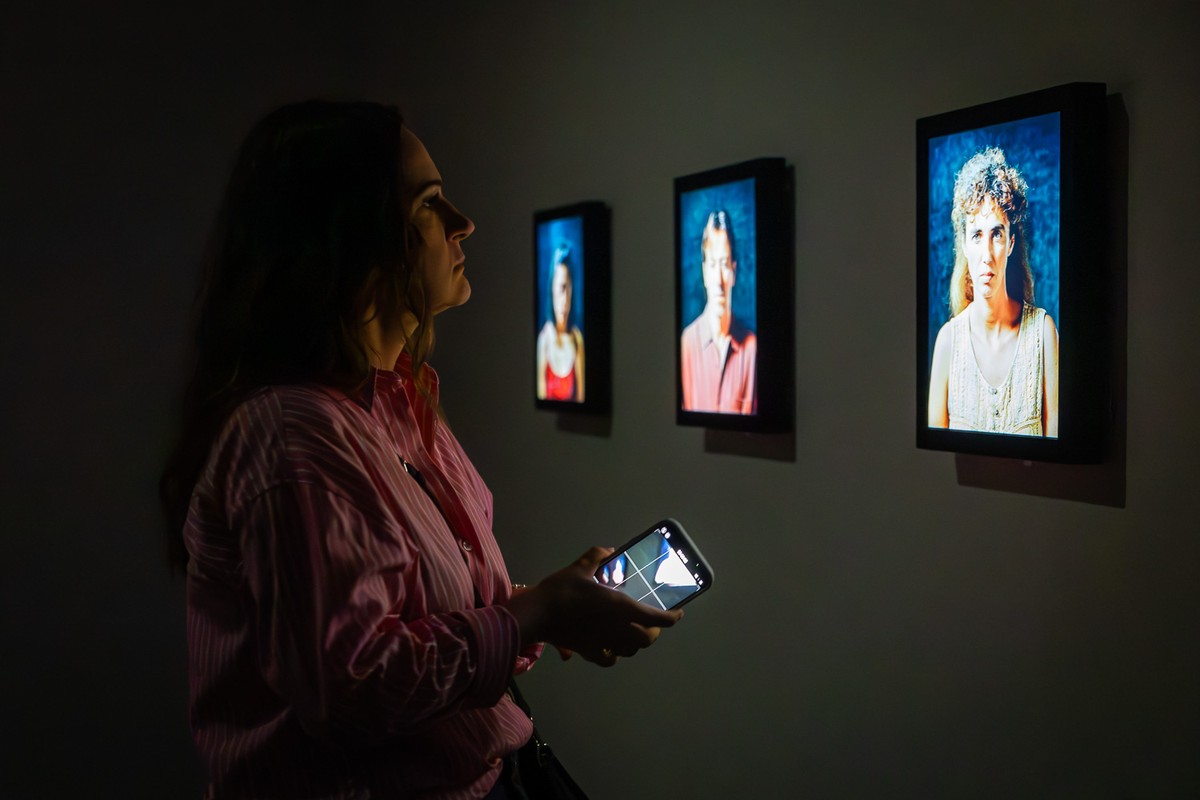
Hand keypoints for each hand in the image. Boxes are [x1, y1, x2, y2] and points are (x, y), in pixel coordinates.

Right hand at [505, 547, 682, 666]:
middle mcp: (618, 629)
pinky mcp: (589, 653)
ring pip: (630, 651)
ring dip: (636, 643)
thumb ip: (596, 557)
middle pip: (646, 639)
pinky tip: (610, 647)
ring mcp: (604, 643)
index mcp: (622, 607)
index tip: (678, 614)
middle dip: (653, 632)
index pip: (657, 618)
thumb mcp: (580, 567)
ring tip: (633, 633)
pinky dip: (614, 655)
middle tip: (652, 622)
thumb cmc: (561, 590)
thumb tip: (608, 550)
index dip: (672, 618)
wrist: (538, 614)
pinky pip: (609, 659)